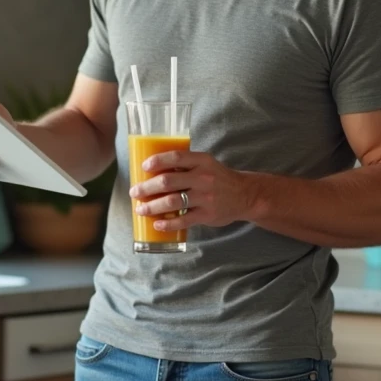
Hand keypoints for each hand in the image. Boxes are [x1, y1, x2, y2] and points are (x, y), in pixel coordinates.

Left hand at [129, 150, 252, 231]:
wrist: (245, 195)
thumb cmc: (218, 178)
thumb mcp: (206, 164)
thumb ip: (185, 165)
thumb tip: (153, 169)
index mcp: (202, 161)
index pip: (176, 157)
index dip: (157, 161)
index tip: (144, 167)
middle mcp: (203, 177)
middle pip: (168, 181)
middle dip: (147, 187)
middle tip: (135, 192)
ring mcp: (205, 197)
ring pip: (172, 202)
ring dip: (152, 206)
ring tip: (140, 209)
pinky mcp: (207, 214)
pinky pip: (183, 220)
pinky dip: (168, 223)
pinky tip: (157, 224)